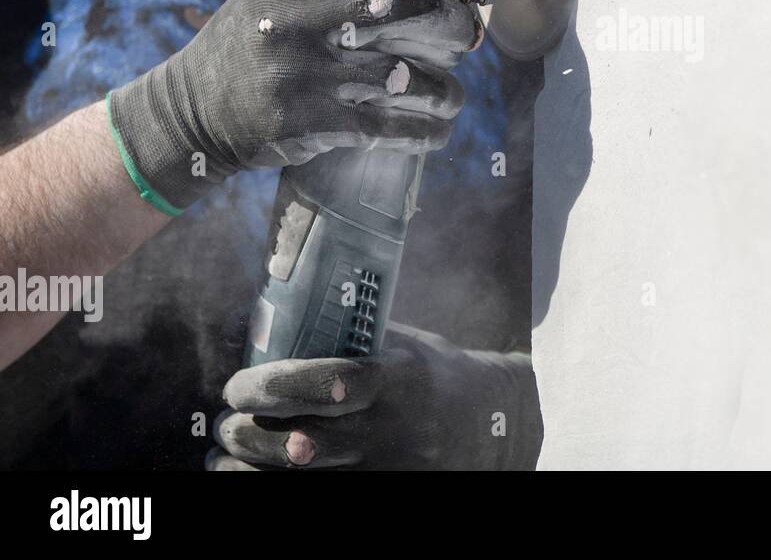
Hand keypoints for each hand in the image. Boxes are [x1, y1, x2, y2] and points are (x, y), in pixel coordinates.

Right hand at [107, 0, 482, 211]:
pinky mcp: (304, 123)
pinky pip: (384, 126)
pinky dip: (422, 131)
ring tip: (456, 94)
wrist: (192, 111)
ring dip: (443, 88)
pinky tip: (441, 129)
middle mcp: (288, 19)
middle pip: (392, 6)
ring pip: (398, 74)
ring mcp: (295, 73)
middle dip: (446, 19)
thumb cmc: (252, 35)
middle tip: (470, 31)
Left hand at [206, 326, 542, 470]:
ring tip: (224, 455)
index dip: (278, 387)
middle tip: (226, 422)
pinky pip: (315, 496)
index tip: (238, 387)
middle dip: (250, 436)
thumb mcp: (400, 346)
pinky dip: (271, 486)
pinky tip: (246, 476)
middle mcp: (391, 429)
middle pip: (306, 446)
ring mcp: (386, 468)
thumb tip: (271, 332)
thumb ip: (346, 344)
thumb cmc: (431, 376)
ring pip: (302, 479)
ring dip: (250, 468)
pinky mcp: (380, 490)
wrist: (488, 426)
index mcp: (398, 379)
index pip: (333, 385)